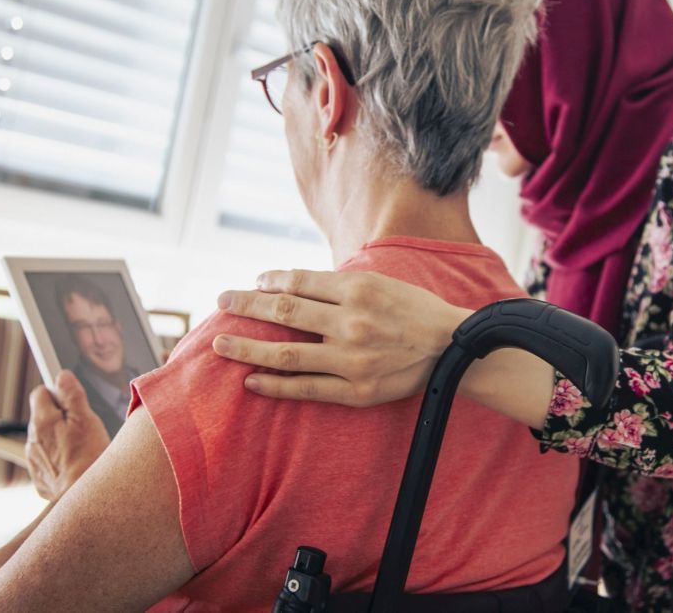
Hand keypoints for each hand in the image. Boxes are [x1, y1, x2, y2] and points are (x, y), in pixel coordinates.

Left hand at [25, 370, 110, 500]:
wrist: (82, 497)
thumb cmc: (88, 457)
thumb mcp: (86, 419)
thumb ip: (72, 394)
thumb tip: (62, 376)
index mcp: (42, 420)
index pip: (40, 392)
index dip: (58, 393)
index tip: (72, 400)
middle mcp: (32, 438)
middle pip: (43, 416)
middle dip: (60, 416)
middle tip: (83, 425)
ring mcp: (34, 459)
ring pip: (45, 438)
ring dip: (59, 437)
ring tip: (81, 446)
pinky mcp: (40, 477)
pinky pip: (48, 459)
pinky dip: (59, 457)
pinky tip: (75, 462)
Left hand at [213, 270, 470, 405]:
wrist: (452, 349)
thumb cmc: (414, 311)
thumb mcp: (382, 283)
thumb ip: (340, 285)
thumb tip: (292, 285)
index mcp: (359, 290)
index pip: (300, 282)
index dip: (271, 280)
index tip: (254, 281)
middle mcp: (352, 323)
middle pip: (284, 311)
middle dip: (246, 305)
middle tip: (221, 301)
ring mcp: (352, 360)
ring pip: (286, 353)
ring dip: (247, 347)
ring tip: (220, 343)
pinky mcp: (356, 391)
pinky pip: (305, 388)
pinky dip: (274, 385)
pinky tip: (251, 381)